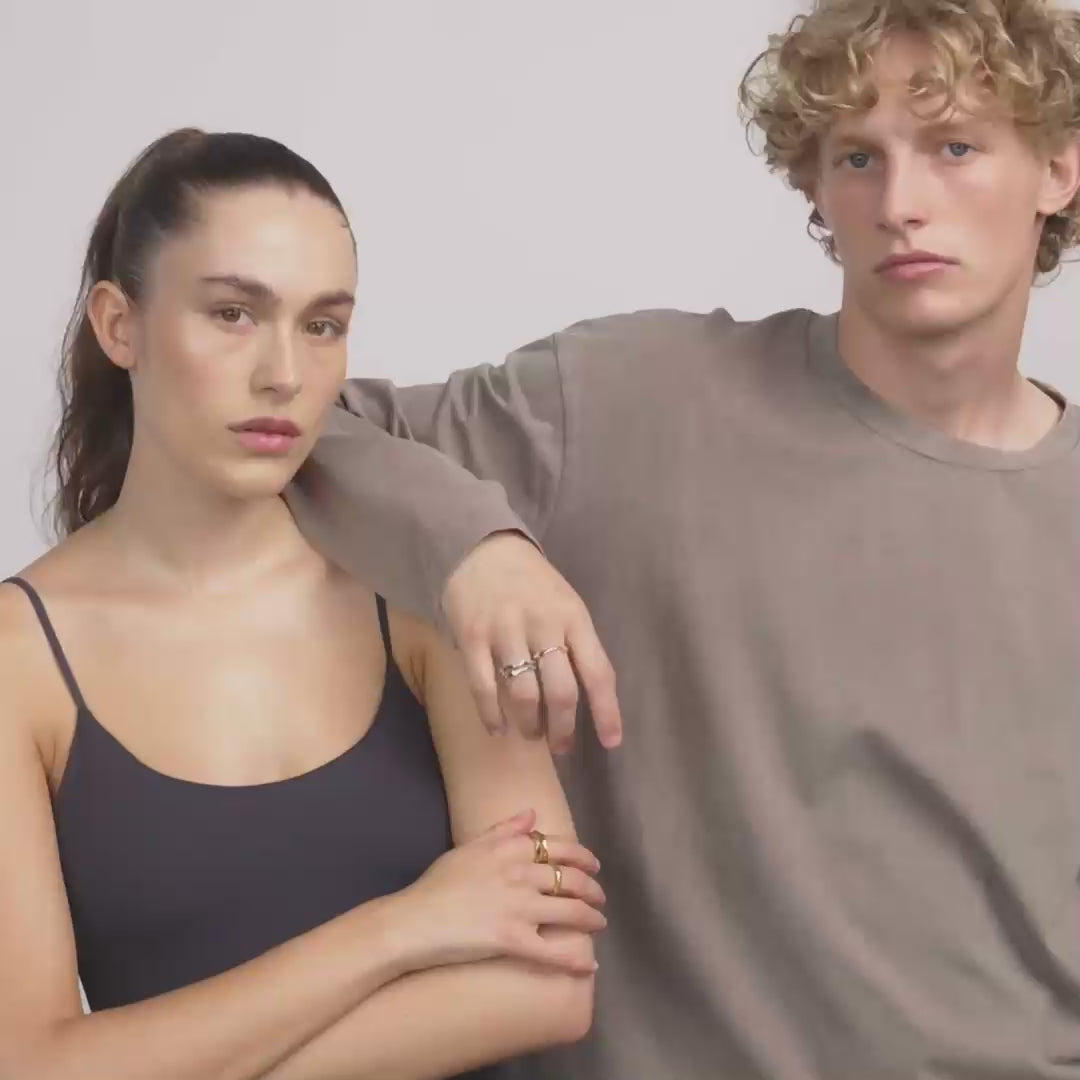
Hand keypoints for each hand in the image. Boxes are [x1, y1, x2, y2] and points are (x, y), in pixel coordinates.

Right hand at [396, 810, 605, 973]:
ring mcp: (519, 908)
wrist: (414, 921)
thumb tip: (531, 814)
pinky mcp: (513, 940)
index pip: (559, 848)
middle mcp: (521, 874)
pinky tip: (589, 967)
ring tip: (599, 923)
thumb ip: (503, 830)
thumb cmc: (438, 884)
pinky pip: (553, 952)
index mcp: (510, 849)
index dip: (583, 857)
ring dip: (592, 918)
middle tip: (600, 897)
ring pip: (571, 912)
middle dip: (593, 889)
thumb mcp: (469, 847)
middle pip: (571, 879)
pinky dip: (575, 961)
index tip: (593, 865)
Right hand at [442, 533, 621, 751]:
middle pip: (560, 691)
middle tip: (561, 747)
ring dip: (529, 725)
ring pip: (523, 694)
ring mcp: (506, 630)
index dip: (607, 711)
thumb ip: (578, 645)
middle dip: (563, 728)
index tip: (611, 742)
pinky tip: (498, 729)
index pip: (598, 672)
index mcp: (574, 619)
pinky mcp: (472, 636)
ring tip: (531, 735)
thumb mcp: (567, 606)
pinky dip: (492, 715)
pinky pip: (483, 686)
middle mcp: (543, 625)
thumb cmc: (535, 585)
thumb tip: (590, 698)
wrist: (485, 548)